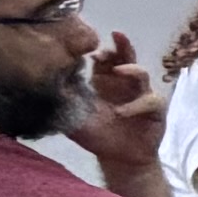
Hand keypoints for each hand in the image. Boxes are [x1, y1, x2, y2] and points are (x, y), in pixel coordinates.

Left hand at [68, 28, 163, 174]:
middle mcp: (124, 85)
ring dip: (131, 69)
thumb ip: (62, 104)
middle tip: (115, 37)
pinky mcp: (154, 110)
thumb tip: (42, 87)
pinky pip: (151, 100)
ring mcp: (141, 95)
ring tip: (118, 71)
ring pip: (142, 74)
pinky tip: (122, 112)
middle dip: (122, 46)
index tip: (88, 50)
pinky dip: (137, 104)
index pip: (104, 60)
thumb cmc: (97, 136)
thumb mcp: (74, 120)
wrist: (119, 158)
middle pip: (127, 58)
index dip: (99, 52)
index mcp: (104, 83)